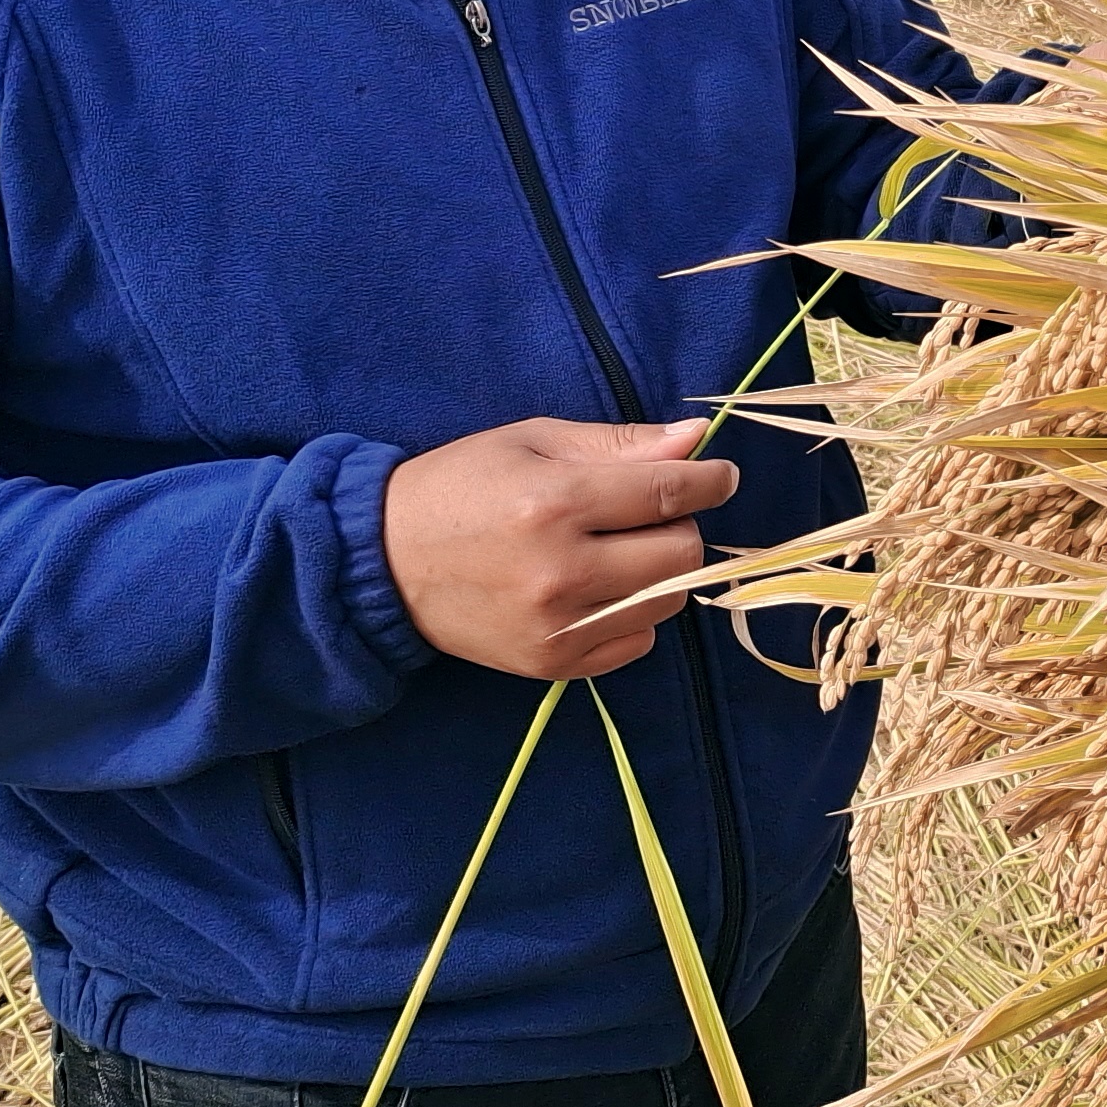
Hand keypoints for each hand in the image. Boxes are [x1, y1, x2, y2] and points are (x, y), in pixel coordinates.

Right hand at [380, 415, 738, 679]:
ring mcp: (558, 626)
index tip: (721, 476)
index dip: (710, 481)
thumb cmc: (463, 486)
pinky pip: (636, 643)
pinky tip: (598, 591)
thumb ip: (619, 444)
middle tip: (646, 513)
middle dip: (678, 526)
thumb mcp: (534, 441)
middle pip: (680, 553)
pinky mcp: (551, 665)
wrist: (385, 562)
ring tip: (617, 551)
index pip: (669, 493)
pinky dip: (634, 616)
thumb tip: (695, 441)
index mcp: (555, 502)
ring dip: (660, 572)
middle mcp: (561, 570)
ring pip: (667, 601)